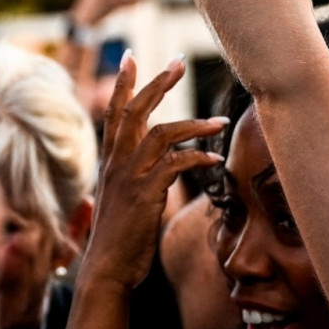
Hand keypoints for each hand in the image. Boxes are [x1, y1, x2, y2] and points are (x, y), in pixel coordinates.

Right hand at [88, 56, 224, 291]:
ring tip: (220, 121)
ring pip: (160, 132)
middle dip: (158, 83)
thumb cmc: (120, 242)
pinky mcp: (145, 193)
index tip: (133, 57)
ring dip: (194, 124)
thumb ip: (138, 181)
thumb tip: (159, 173)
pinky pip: (175, 163)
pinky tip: (216, 158)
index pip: (114, 113)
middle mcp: (116, 163)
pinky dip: (198, 156)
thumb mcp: (125, 203)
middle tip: (179, 61)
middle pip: (135, 110)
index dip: (124, 85)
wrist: (107, 272)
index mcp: (110, 163)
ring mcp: (129, 177)